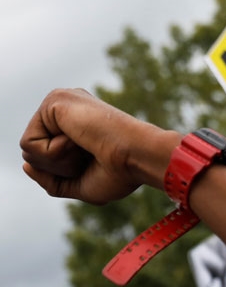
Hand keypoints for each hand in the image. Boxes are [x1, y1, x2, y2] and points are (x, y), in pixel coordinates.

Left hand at [20, 88, 177, 203]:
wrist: (138, 158)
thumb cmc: (121, 173)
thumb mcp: (81, 184)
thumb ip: (51, 180)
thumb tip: (25, 166)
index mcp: (75, 124)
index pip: (46, 156)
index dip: (66, 171)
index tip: (97, 162)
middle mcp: (66, 109)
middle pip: (33, 153)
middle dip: (59, 168)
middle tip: (90, 156)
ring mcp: (60, 102)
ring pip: (28, 150)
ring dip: (58, 162)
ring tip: (86, 148)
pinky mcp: (54, 101)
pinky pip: (29, 144)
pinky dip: (54, 154)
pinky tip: (79, 141)